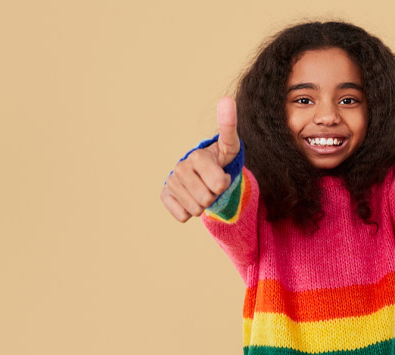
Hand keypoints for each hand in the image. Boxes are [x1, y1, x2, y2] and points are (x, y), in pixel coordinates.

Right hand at [160, 96, 240, 221]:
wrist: (203, 172)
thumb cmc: (220, 160)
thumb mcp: (230, 146)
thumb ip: (229, 126)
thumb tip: (227, 99)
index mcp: (197, 156)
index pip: (218, 185)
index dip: (224, 184)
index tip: (221, 174)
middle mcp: (181, 167)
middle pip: (206, 200)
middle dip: (214, 196)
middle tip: (212, 184)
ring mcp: (172, 182)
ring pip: (195, 210)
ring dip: (203, 204)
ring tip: (203, 189)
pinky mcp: (164, 194)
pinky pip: (182, 216)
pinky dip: (189, 211)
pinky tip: (190, 197)